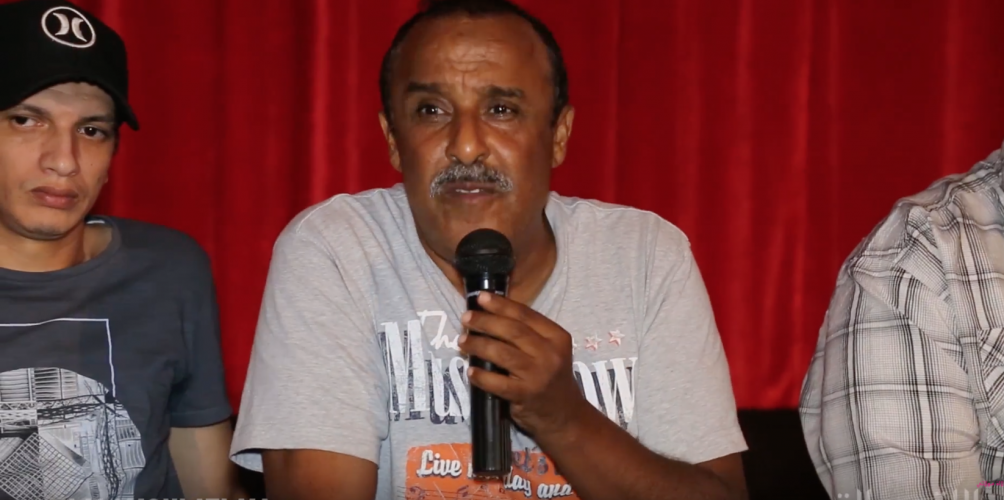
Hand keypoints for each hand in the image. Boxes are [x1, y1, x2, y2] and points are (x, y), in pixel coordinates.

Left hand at [458, 291, 588, 438]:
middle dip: (486, 322)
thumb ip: (528, 335)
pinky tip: (471, 371)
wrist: (565, 415)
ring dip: (479, 345)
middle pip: (513, 331)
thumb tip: (490, 315)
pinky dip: (482, 376)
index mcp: (557, 337)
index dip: (502, 304)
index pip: (526, 315)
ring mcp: (539, 375)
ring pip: (503, 354)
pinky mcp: (527, 395)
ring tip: (463, 341)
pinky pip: (499, 383)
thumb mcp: (549, 351)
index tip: (481, 297)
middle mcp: (550, 354)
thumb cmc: (551, 378)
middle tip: (466, 319)